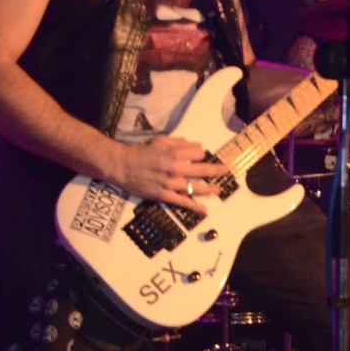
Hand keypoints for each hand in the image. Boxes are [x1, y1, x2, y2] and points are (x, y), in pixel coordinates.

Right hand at [110, 135, 227, 211]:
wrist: (123, 166)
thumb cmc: (142, 151)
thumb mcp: (161, 140)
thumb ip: (180, 143)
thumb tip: (197, 146)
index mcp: (175, 153)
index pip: (199, 153)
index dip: (201, 154)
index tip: (201, 156)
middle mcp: (176, 168)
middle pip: (202, 170)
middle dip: (216, 170)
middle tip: (226, 170)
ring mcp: (171, 183)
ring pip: (195, 187)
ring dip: (209, 189)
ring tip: (218, 191)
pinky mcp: (164, 195)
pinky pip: (182, 202)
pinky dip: (194, 207)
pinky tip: (204, 210)